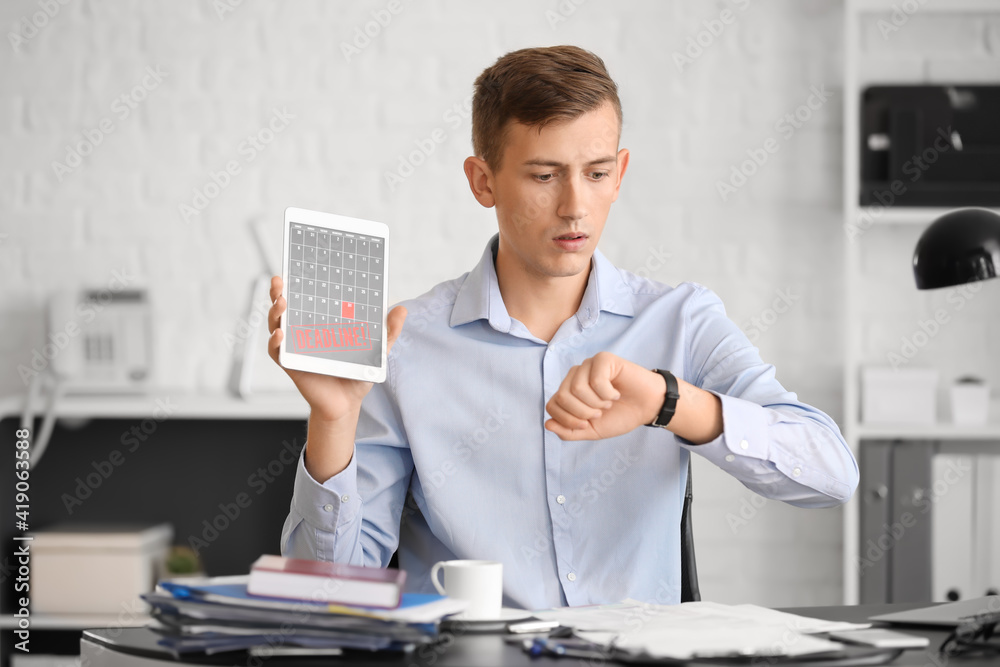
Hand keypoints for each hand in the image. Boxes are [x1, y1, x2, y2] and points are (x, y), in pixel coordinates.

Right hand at [267, 275, 406, 421]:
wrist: (347, 403)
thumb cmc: (357, 374)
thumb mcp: (376, 351)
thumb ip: (388, 331)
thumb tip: (402, 309)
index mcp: (321, 323)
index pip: (307, 298)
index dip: (298, 283)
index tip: (296, 267)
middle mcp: (304, 332)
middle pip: (286, 307)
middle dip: (279, 292)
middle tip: (280, 282)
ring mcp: (295, 347)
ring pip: (277, 325)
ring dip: (275, 312)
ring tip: (281, 303)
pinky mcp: (290, 364)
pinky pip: (277, 352)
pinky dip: (275, 342)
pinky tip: (280, 335)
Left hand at [544, 351, 663, 440]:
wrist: (647, 408)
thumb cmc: (620, 416)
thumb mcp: (592, 431)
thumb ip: (569, 431)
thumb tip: (547, 424)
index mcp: (568, 390)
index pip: (552, 405)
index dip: (568, 420)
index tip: (587, 424)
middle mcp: (575, 375)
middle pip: (563, 397)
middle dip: (583, 412)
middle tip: (600, 412)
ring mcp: (588, 365)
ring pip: (577, 388)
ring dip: (597, 403)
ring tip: (609, 402)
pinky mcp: (603, 359)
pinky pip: (596, 380)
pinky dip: (608, 394)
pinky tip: (616, 392)